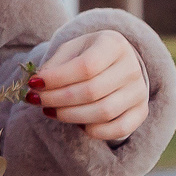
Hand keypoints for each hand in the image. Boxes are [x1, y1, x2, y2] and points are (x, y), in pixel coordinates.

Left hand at [32, 30, 148, 142]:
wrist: (115, 63)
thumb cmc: (86, 55)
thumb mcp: (70, 50)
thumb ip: (54, 65)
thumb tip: (37, 85)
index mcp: (114, 44)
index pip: (86, 66)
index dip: (57, 79)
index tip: (34, 83)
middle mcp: (132, 67)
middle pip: (92, 91)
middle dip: (58, 99)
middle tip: (36, 100)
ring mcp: (139, 91)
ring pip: (104, 112)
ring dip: (70, 115)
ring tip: (49, 110)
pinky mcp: (141, 112)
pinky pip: (119, 129)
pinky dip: (94, 130)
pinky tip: (76, 124)